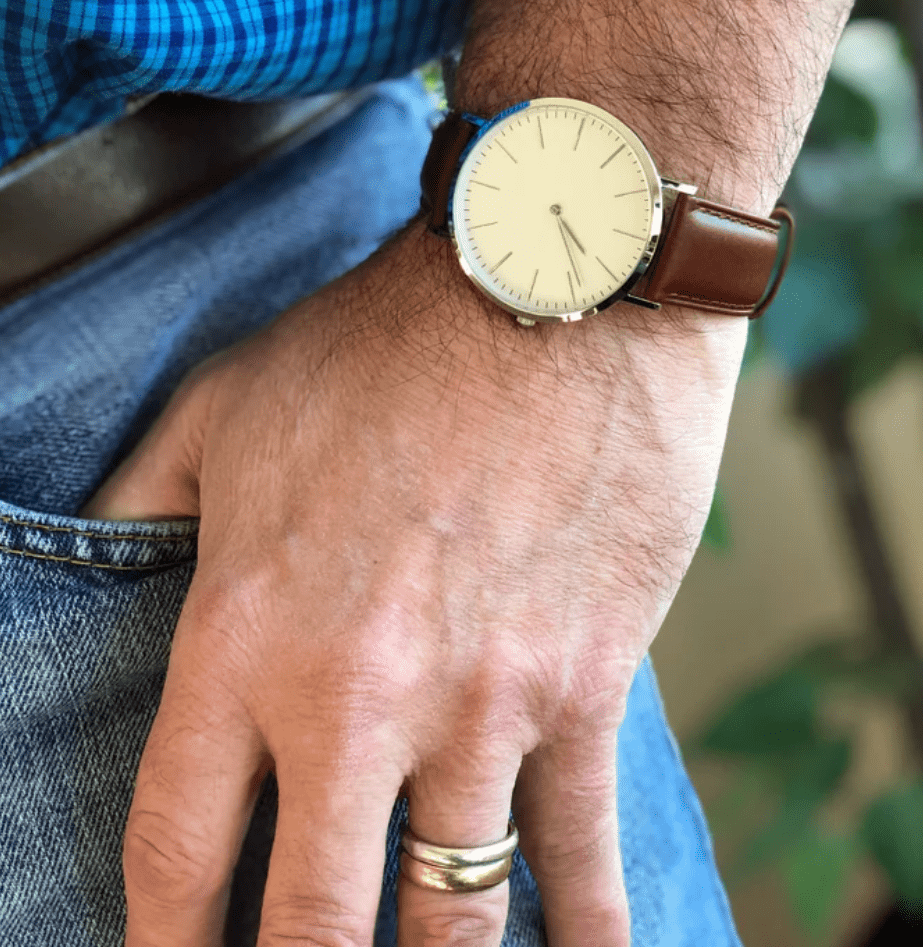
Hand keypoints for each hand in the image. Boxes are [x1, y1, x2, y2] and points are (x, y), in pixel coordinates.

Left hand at [86, 221, 746, 946]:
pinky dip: (582, 930)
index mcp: (246, 634)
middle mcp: (358, 696)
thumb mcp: (227, 403)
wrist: (553, 290)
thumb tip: (89, 552)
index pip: (175, 846)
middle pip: (307, 921)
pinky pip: (578, 845)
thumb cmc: (389, 342)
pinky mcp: (583, 684)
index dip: (165, 940)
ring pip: (446, 911)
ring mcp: (481, 701)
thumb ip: (143, 498)